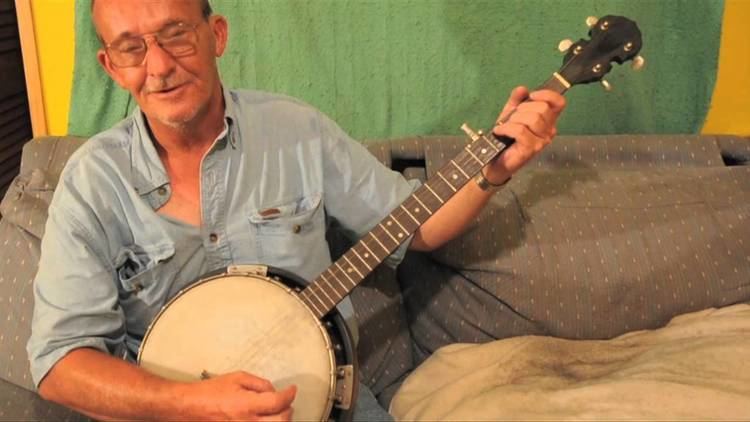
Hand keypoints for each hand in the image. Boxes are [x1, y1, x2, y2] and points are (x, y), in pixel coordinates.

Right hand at [182, 371, 296, 420]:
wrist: (189, 407)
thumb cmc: (209, 392)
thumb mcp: (237, 378)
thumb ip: (259, 383)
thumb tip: (273, 391)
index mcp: (247, 405)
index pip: (279, 402)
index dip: (290, 394)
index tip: (292, 390)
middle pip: (281, 421)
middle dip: (288, 410)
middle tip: (287, 402)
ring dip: (280, 420)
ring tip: (278, 412)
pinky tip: (265, 419)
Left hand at [485, 86, 565, 182]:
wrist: (496, 160)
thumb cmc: (506, 138)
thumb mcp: (510, 114)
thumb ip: (516, 100)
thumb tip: (522, 89)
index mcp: (548, 120)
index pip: (559, 103)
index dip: (547, 94)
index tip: (531, 95)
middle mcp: (549, 131)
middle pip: (542, 108)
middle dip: (522, 109)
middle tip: (511, 118)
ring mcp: (542, 141)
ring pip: (532, 119)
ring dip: (514, 119)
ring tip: (505, 126)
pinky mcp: (531, 149)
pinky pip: (520, 130)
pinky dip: (506, 128)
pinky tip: (500, 131)